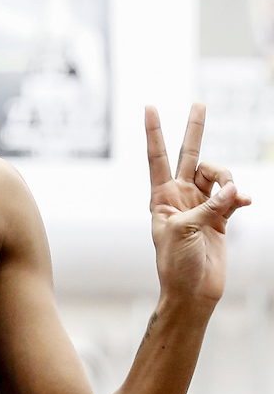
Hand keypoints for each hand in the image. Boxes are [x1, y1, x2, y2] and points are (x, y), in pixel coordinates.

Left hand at [146, 103, 250, 304]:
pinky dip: (239, 198)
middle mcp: (181, 196)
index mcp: (162, 197)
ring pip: (218, 175)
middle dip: (195, 129)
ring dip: (228, 181)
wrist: (193, 291)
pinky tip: (245, 203)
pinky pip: (233, 196)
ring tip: (231, 199)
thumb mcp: (185, 232)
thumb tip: (234, 192)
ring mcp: (201, 205)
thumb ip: (209, 208)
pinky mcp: (219, 217)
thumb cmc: (176, 264)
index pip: (158, 156)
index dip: (155, 131)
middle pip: (190, 154)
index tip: (149, 106)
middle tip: (199, 102)